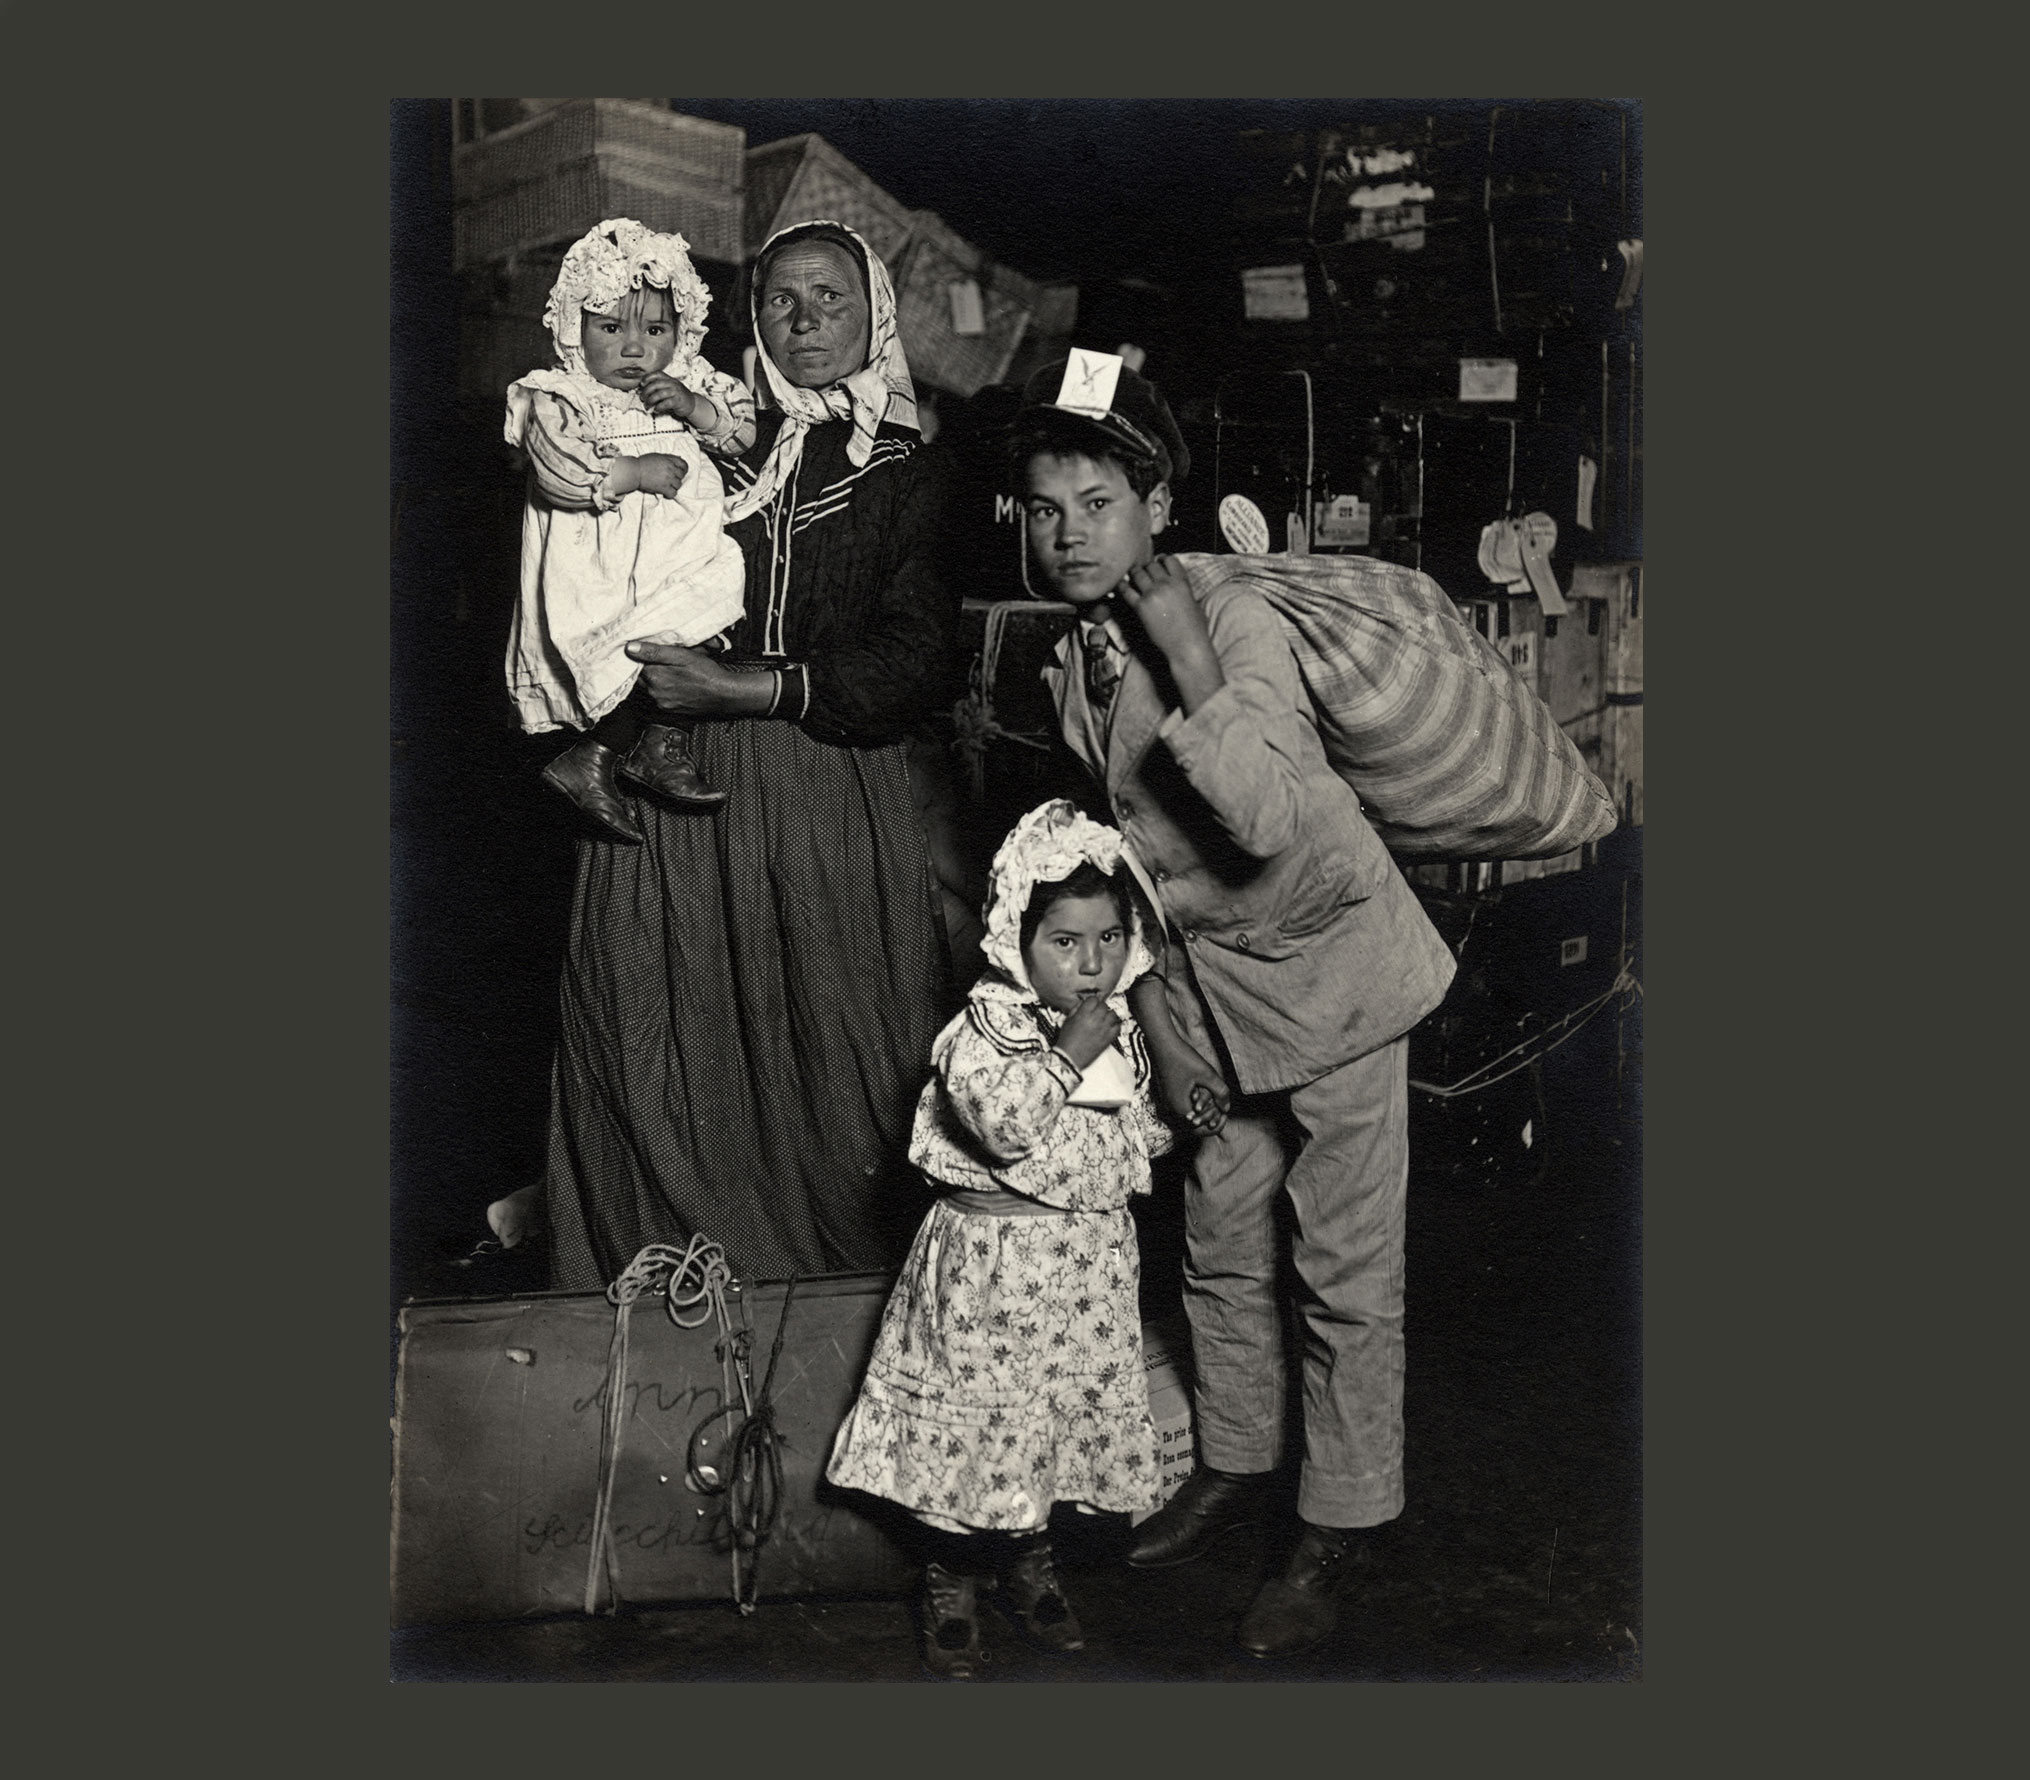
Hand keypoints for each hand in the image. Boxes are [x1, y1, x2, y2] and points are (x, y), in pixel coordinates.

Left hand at [623, 640, 771, 719]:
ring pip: (650, 688)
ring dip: (657, 680)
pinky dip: (664, 690)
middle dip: (649, 669)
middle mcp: (654, 693)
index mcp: (654, 677)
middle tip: (665, 661)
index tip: (651, 652)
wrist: (723, 695)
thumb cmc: (706, 673)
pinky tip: (677, 684)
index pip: (635, 665)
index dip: (642, 657)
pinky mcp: (669, 710)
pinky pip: (660, 697)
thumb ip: (654, 652)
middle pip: (641, 678)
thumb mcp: (681, 655)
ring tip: (674, 672)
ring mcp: (662, 704)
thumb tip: (629, 648)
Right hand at [631, 453, 689, 498]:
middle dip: (677, 477)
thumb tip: (679, 459)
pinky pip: (673, 493)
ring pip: (678, 485)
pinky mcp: (664, 488)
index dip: (684, 469)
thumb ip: (669, 458)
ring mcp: (668, 478)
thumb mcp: (657, 456)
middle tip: (670, 479)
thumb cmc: (643, 463)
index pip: (684, 465)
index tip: (680, 472)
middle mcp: (670, 468)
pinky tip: (665, 492)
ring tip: (667, 485)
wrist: (634, 471)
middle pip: (682, 475)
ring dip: (673, 486)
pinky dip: (670, 494)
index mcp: (669, 460)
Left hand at [638, 373, 701, 424]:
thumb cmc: (678, 397)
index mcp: (669, 379)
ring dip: (650, 400)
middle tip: (642, 398)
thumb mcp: (669, 388)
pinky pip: (666, 403)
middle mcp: (672, 384)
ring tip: (647, 406)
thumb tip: (641, 391)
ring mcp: (676, 392)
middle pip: (656, 384)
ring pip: (659, 394)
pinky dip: (659, 407)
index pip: (657, 374)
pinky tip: (656, 410)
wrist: (692, 404)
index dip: (648, 378)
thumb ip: (658, 388)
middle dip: (646, 391)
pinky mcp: (678, 402)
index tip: (642, 384)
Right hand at [1053, 996, 1122, 1070]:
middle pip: (1104, 1006)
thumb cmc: (1066, 1041)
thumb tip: (1082, 1004)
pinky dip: (1115, 1025)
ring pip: (1113, 1014)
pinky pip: (1117, 1027)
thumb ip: (1075, 1009)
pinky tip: (1110, 1026)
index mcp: (1084, 1014)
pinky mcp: (1108, 1038)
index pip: (1093, 999)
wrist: (1070, 1057)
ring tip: (1105, 1018)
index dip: (1092, 1001)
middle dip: (1100, 1007)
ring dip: (1109, 1015)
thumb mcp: (1067, 1021)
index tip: (1092, 1004)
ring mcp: (1103, 1028)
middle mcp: (1095, 1019)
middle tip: (1097, 1011)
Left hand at [1116, 554, 1211, 665]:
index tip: (1157, 564)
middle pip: (1151, 564)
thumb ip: (1182, 588)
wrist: (1187, 646)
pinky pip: (1126, 590)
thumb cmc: (1194, 628)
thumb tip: (1174, 584)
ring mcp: (1152, 594)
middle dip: (1146, 568)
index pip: (1169, 559)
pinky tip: (1120, 586)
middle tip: (1143, 574)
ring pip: (1137, 573)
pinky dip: (1122, 586)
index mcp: (1182, 582)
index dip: (1161, 560)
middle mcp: (1166, 584)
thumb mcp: (1193, 601)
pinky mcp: (1140, 606)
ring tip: (1132, 578)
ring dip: (1134, 574)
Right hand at [1154, 1040, 1230, 1132]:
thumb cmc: (1184, 1058)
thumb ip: (1220, 1093)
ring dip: (1204, 1111)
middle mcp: (1172, 1108)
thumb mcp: (1207, 1074)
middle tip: (1223, 1110)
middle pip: (1195, 1125)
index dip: (1216, 1126)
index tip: (1225, 1114)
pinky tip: (1204, 1094)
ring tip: (1216, 1101)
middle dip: (1210, 1118)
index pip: (1200, 1130)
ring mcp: (1168, 1102)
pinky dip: (1196, 1104)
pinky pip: (1184, 1106)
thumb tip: (1227, 1109)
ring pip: (1190, 1114)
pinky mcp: (1168, 1094)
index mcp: (1181, 1108)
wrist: (1163, 1044)